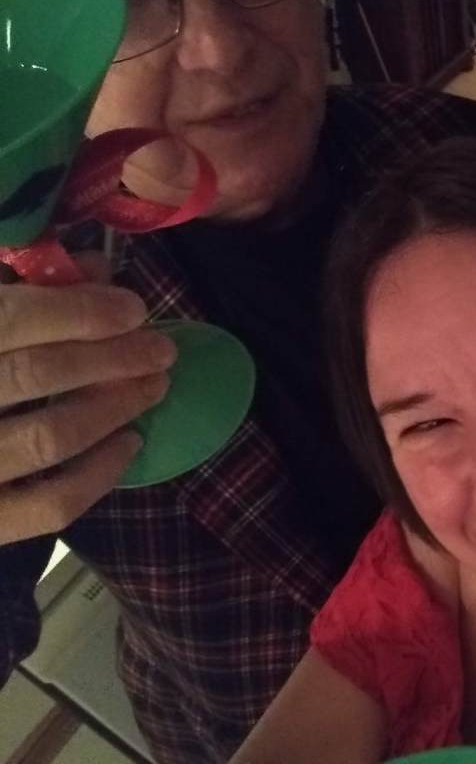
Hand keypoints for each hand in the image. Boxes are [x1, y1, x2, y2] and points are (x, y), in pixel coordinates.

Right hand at [0, 253, 176, 544]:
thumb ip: (22, 288)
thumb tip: (96, 270)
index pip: (11, 319)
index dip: (80, 311)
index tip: (135, 309)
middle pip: (38, 374)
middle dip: (112, 358)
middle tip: (161, 351)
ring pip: (50, 437)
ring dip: (115, 408)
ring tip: (154, 386)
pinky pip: (51, 504)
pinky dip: (100, 474)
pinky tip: (131, 443)